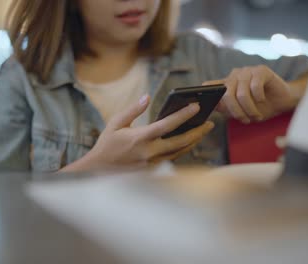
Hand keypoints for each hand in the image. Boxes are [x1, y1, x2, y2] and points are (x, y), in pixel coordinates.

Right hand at [61, 95, 214, 170]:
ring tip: (203, 130)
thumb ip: (133, 110)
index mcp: (140, 138)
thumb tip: (147, 97)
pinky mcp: (153, 170)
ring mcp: (152, 164)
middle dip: (198, 131)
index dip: (184, 115)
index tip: (196, 106)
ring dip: (193, 141)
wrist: (98, 171)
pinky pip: (173, 158)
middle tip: (210, 123)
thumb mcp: (116, 123)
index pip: (167, 125)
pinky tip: (189, 141)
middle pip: (181, 141)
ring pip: (180, 152)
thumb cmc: (106, 144)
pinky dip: (183, 149)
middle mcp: (149, 152)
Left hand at [204, 65, 297, 123]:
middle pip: (226, 94)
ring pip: (241, 93)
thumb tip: (210, 106)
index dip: (205, 95)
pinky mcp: (261, 70)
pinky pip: (255, 86)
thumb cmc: (260, 106)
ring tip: (256, 115)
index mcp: (226, 84)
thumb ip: (224, 107)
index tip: (205, 106)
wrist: (282, 101)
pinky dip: (259, 97)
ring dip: (250, 108)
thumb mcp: (239, 111)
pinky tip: (263, 99)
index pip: (209, 86)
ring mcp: (247, 71)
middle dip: (236, 112)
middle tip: (246, 120)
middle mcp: (234, 76)